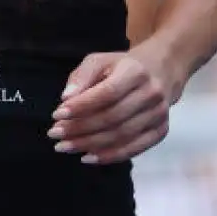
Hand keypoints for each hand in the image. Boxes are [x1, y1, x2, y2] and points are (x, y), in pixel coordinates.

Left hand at [49, 48, 183, 164]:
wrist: (161, 71)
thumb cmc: (122, 66)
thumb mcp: (99, 61)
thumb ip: (81, 77)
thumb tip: (66, 99)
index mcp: (135, 71)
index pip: (107, 93)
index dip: (82, 106)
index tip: (57, 114)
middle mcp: (151, 93)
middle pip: (112, 117)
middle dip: (80, 128)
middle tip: (55, 134)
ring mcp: (159, 114)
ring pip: (121, 136)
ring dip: (90, 144)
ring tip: (65, 146)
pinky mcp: (161, 131)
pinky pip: (134, 149)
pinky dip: (110, 156)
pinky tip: (88, 157)